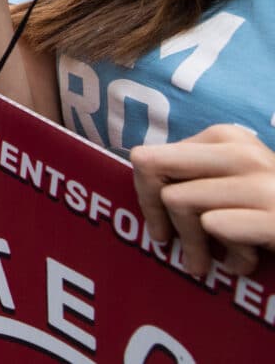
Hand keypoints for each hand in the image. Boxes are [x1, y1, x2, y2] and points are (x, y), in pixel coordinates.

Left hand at [131, 124, 274, 276]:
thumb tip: (140, 179)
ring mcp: (262, 183)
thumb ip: (193, 175)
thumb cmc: (271, 211)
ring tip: (214, 262)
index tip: (158, 222)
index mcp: (226, 138)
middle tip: (166, 243)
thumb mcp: (233, 183)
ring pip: (180, 200)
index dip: (145, 193)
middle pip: (152, 167)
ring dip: (194, 243)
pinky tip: (244, 264)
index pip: (148, 156)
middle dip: (152, 209)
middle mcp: (241, 152)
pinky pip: (217, 226)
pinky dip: (226, 256)